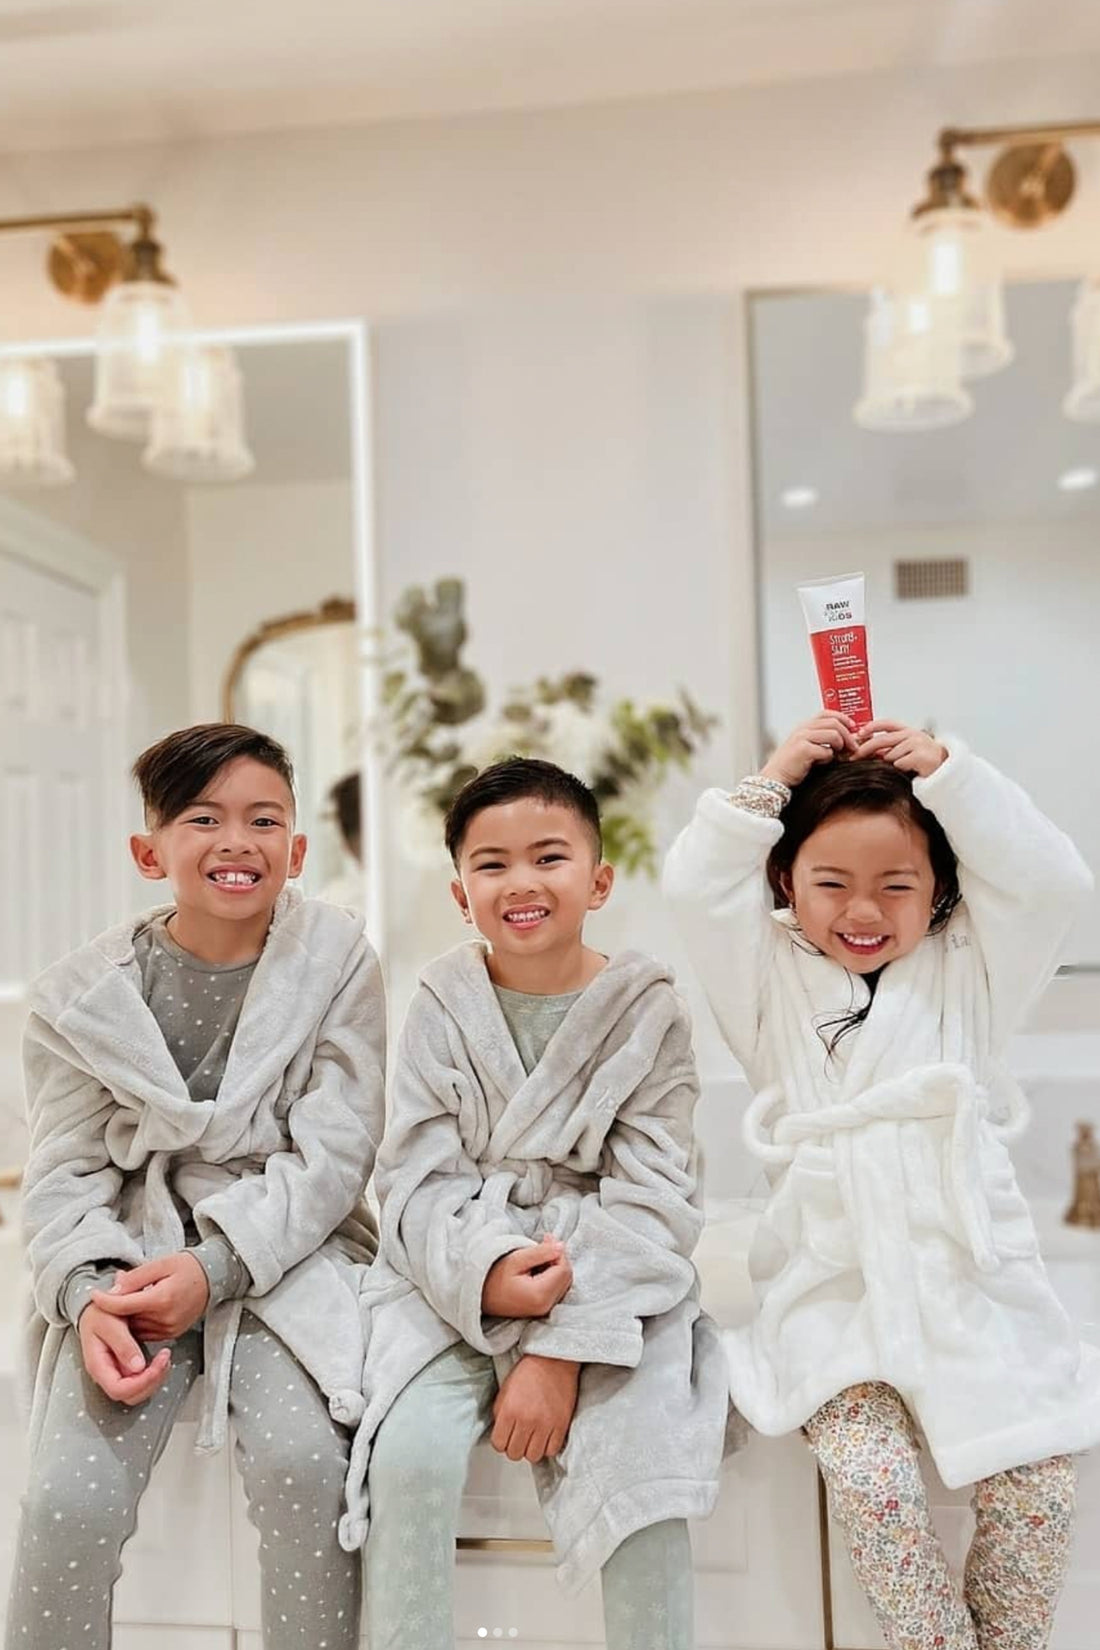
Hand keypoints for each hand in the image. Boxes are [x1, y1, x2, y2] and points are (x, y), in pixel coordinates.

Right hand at [78, 1301, 171, 1405]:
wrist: (97, 1306)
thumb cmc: (99, 1313)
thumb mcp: (110, 1323)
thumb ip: (123, 1344)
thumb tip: (138, 1368)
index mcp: (98, 1365)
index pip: (118, 1389)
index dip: (140, 1383)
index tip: (157, 1365)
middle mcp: (106, 1374)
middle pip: (130, 1395)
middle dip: (151, 1382)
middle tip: (165, 1360)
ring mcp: (116, 1372)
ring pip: (137, 1392)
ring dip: (155, 1379)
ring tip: (165, 1358)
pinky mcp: (125, 1367)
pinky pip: (140, 1381)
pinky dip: (154, 1374)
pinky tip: (160, 1359)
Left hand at [92, 1251, 209, 1342]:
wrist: (214, 1279)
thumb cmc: (188, 1267)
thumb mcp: (162, 1264)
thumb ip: (136, 1277)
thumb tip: (114, 1289)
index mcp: (161, 1299)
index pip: (124, 1305)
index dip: (105, 1300)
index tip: (94, 1294)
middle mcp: (164, 1318)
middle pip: (127, 1318)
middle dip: (114, 1308)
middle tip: (106, 1294)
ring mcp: (169, 1329)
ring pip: (134, 1329)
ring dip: (124, 1318)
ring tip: (120, 1302)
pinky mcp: (171, 1334)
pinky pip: (145, 1333)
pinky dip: (136, 1323)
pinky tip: (135, 1311)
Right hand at [482, 1237, 571, 1318]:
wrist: (478, 1296)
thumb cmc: (493, 1276)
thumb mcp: (516, 1259)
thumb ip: (541, 1252)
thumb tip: (562, 1246)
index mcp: (540, 1295)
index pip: (563, 1269)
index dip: (558, 1251)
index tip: (545, 1238)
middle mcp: (545, 1306)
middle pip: (566, 1277)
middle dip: (558, 1258)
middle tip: (543, 1243)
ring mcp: (544, 1310)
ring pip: (563, 1283)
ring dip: (555, 1266)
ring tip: (537, 1256)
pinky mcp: (541, 1309)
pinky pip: (556, 1289)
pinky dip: (552, 1276)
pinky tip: (537, 1269)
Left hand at [490, 1355, 579, 1462]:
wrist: (553, 1360)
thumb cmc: (528, 1373)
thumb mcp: (505, 1391)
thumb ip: (500, 1415)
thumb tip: (501, 1434)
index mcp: (509, 1411)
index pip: (498, 1444)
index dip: (501, 1441)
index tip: (505, 1436)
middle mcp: (526, 1420)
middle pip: (514, 1453)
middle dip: (514, 1446)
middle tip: (519, 1436)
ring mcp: (545, 1424)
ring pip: (533, 1456)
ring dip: (531, 1449)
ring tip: (532, 1437)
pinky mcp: (561, 1425)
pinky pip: (551, 1450)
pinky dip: (547, 1447)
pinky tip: (545, 1436)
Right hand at [761, 714, 857, 787]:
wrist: (775, 778)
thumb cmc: (792, 765)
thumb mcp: (807, 746)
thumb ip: (822, 740)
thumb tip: (847, 740)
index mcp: (804, 726)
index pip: (827, 713)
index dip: (843, 718)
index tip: (853, 727)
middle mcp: (802, 729)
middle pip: (834, 723)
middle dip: (848, 735)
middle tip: (853, 747)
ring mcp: (802, 738)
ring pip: (834, 734)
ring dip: (840, 746)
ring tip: (837, 755)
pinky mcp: (803, 750)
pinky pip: (827, 750)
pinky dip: (828, 758)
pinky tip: (821, 763)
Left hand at [854, 720, 946, 777]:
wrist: (944, 771)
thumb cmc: (924, 760)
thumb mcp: (906, 749)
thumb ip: (890, 747)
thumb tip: (868, 749)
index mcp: (908, 731)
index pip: (887, 723)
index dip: (871, 726)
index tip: (859, 733)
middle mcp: (912, 735)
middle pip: (882, 740)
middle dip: (865, 748)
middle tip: (855, 756)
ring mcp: (917, 744)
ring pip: (890, 755)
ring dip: (891, 763)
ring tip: (903, 765)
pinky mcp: (920, 756)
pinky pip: (899, 763)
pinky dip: (901, 768)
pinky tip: (911, 769)